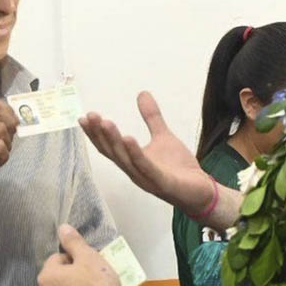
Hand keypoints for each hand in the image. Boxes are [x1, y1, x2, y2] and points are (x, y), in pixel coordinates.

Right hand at [79, 92, 210, 215]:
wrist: (200, 191)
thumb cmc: (179, 168)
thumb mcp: (163, 137)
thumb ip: (152, 117)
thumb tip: (142, 93)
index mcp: (132, 161)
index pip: (109, 147)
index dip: (95, 134)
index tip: (84, 117)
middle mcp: (134, 171)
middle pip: (112, 152)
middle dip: (100, 134)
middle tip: (90, 116)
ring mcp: (147, 178)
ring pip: (125, 159)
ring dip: (114, 141)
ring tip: (106, 123)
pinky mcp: (162, 183)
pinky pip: (146, 167)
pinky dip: (136, 154)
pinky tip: (129, 138)